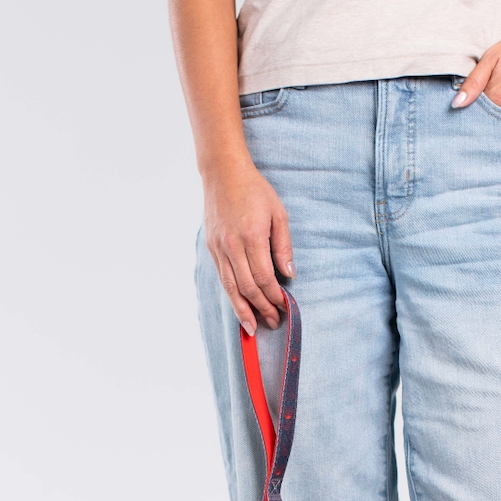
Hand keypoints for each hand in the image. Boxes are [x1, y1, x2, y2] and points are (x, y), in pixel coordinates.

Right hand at [203, 160, 293, 333]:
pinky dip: (231, 295)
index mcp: (252, 236)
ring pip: (231, 287)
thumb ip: (283, 245)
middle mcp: (232, 245)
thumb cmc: (254, 191)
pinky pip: (222, 278)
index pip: (264, 277)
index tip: (283, 306)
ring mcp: (219, 248)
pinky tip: (238, 307)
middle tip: (273, 322)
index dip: (274, 296)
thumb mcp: (278, 213)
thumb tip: (289, 273)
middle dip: (261, 308)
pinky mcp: (212, 248)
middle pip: (247, 287)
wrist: (223, 174)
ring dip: (242, 310)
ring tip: (252, 327)